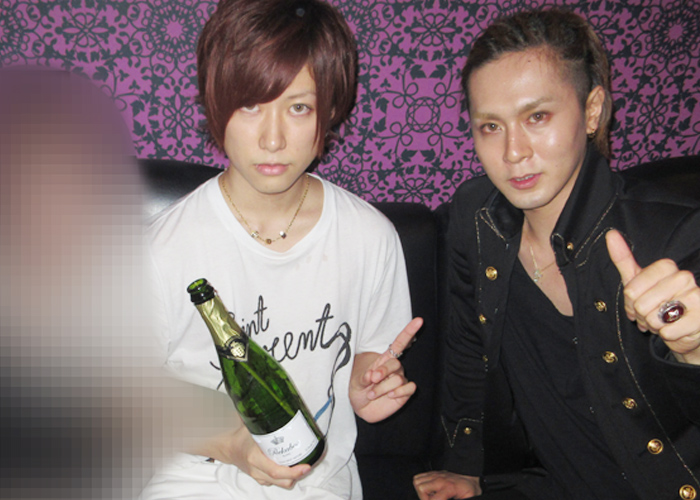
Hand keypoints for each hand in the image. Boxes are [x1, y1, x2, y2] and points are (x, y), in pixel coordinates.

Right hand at [197, 425, 310, 488]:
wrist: (227, 446)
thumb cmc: (240, 435)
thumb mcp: (252, 426)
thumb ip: (264, 418)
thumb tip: (278, 404)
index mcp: (254, 458)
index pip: (276, 471)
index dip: (293, 471)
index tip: (306, 466)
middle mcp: (257, 471)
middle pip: (282, 481)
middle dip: (298, 475)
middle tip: (309, 463)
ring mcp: (259, 477)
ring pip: (281, 483)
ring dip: (293, 476)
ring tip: (302, 463)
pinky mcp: (261, 479)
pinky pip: (277, 482)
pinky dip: (286, 477)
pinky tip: (292, 464)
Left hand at [350, 317, 422, 422]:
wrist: (361, 407)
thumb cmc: (359, 389)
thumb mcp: (356, 382)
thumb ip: (364, 378)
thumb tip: (373, 376)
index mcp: (384, 359)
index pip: (399, 343)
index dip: (409, 332)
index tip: (419, 320)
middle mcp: (395, 368)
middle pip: (395, 363)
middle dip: (383, 372)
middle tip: (371, 380)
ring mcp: (400, 380)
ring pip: (398, 379)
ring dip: (382, 388)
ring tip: (372, 394)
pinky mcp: (405, 392)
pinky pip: (409, 388)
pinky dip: (399, 393)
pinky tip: (390, 396)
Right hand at [413, 471, 480, 498]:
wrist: (471, 480)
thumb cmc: (469, 490)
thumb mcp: (469, 498)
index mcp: (449, 487)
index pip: (433, 499)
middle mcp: (440, 479)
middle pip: (421, 488)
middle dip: (424, 499)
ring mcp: (436, 474)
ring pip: (417, 481)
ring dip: (421, 492)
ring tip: (430, 496)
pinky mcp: (433, 473)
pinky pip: (419, 477)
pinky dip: (421, 485)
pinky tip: (429, 490)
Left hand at [606, 229, 699, 363]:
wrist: (685, 328)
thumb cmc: (659, 303)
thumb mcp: (637, 281)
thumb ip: (624, 259)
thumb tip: (610, 234)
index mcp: (667, 267)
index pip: (632, 287)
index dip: (630, 300)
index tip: (637, 302)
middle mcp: (684, 278)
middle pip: (640, 303)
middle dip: (641, 315)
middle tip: (651, 315)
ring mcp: (696, 297)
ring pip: (654, 317)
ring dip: (654, 325)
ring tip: (663, 321)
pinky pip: (668, 331)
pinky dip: (666, 335)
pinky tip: (675, 330)